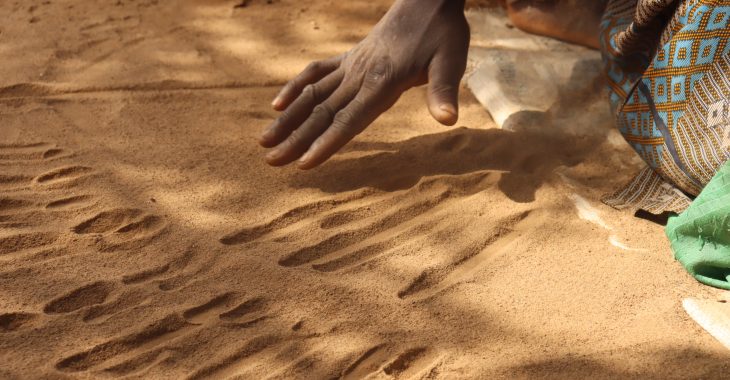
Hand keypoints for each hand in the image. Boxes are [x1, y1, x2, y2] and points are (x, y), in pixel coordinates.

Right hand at [259, 0, 469, 168]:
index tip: (303, 163)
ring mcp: (350, 66)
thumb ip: (444, 91)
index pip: (349, 119)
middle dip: (295, 139)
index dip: (326, 143)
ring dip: (287, 119)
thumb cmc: (443, 33)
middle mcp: (359, 76)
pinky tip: (277, 105)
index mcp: (383, 82)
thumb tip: (449, 120)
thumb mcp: (451, 60)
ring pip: (312, 96)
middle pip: (322, 113)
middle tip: (270, 162)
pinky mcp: (348, 59)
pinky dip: (295, 88)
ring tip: (264, 141)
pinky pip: (315, 73)